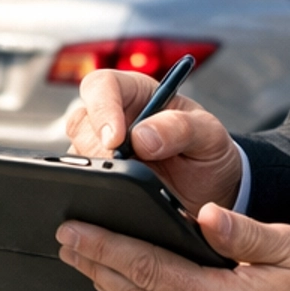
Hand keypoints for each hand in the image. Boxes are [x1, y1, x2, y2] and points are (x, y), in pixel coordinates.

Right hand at [64, 68, 243, 216]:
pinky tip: (120, 205)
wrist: (211, 193)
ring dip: (98, 173)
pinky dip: (97, 195)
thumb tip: (142, 137)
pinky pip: (84, 187)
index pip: (102, 86)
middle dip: (99, 149)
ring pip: (78, 157)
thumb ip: (182, 127)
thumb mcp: (209, 134)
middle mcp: (111, 120)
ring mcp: (100, 152)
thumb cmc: (208, 151)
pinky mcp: (97, 183)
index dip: (103, 108)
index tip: (116, 139)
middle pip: (82, 123)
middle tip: (124, 170)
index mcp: (135, 94)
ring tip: (129, 189)